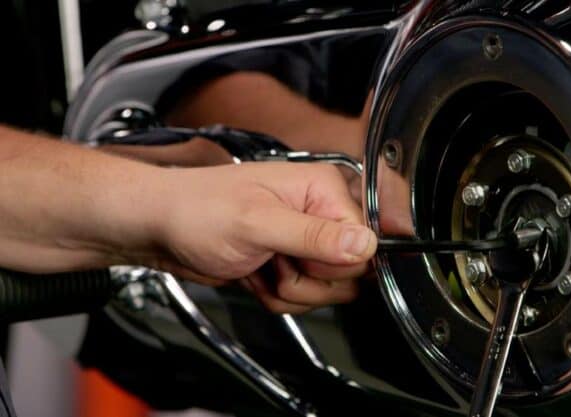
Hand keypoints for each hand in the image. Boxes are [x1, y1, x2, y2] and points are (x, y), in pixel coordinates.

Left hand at [150, 162, 376, 312]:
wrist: (160, 229)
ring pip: (328, 290)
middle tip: (275, 260)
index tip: (300, 257)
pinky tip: (256, 273)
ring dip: (290, 291)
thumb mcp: (257, 224)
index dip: (334, 261)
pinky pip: (305, 297)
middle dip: (308, 280)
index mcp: (322, 188)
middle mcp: (320, 213)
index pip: (365, 241)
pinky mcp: (292, 263)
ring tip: (261, 264)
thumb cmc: (196, 210)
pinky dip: (277, 297)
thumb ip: (314, 236)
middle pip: (350, 271)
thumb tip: (366, 244)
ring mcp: (306, 241)